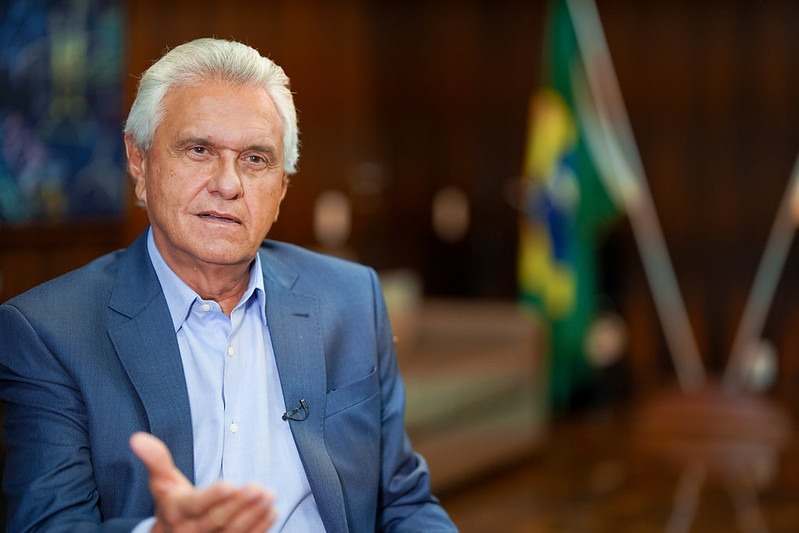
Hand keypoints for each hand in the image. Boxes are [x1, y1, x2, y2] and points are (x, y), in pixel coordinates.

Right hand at [130, 432, 276, 531]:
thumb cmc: (172, 502)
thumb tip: (137, 438)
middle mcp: (190, 532)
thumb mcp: (162, 481)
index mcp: (176, 513)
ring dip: (253, 515)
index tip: (231, 484)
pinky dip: (260, 527)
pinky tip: (272, 512)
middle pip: (217, 520)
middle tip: (258, 488)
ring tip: (269, 496)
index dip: (213, 497)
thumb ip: (156, 460)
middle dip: (239, 504)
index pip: (194, 506)